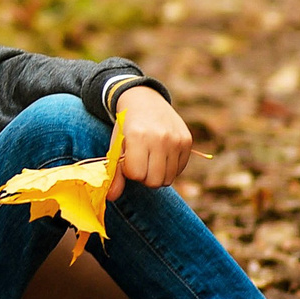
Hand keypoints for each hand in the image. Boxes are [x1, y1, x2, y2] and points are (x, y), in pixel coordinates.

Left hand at [108, 86, 192, 200]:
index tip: (128, 160)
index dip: (130, 171)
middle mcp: (160, 138)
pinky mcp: (187, 141)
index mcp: (138, 137)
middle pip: (154, 181)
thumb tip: (111, 198)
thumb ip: (114, 173)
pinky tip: (162, 154)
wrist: (144, 100)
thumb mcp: (116, 146)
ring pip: (168, 178)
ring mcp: (176, 140)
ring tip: (150, 158)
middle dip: (144, 176)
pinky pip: (179, 170)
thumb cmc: (127, 126)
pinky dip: (169, 167)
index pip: (136, 174)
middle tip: (140, 162)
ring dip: (157, 174)